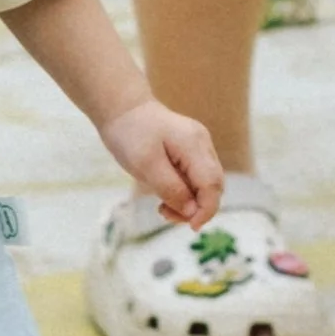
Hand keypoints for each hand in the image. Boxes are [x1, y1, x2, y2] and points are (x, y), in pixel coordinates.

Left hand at [101, 95, 222, 225]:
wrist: (121, 108)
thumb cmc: (130, 134)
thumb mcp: (146, 165)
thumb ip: (171, 189)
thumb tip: (191, 212)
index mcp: (194, 144)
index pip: (212, 184)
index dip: (206, 209)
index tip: (191, 226)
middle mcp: (202, 144)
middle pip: (213, 185)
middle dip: (196, 207)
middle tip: (166, 214)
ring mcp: (198, 146)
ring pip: (205, 184)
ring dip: (189, 202)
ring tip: (163, 208)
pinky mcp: (189, 151)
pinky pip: (194, 178)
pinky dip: (184, 193)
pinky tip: (165, 197)